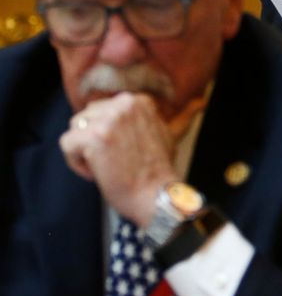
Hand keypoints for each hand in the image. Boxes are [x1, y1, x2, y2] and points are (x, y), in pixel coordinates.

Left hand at [59, 92, 205, 225]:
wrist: (155, 195)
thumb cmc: (159, 169)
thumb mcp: (170, 134)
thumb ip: (181, 116)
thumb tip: (200, 102)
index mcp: (139, 100)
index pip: (104, 109)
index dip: (108, 133)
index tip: (121, 151)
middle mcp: (124, 103)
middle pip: (87, 115)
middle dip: (92, 139)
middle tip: (110, 161)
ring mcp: (108, 119)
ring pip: (74, 128)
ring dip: (83, 150)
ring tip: (102, 166)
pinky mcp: (94, 137)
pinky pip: (67, 144)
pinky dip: (75, 163)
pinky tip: (94, 173)